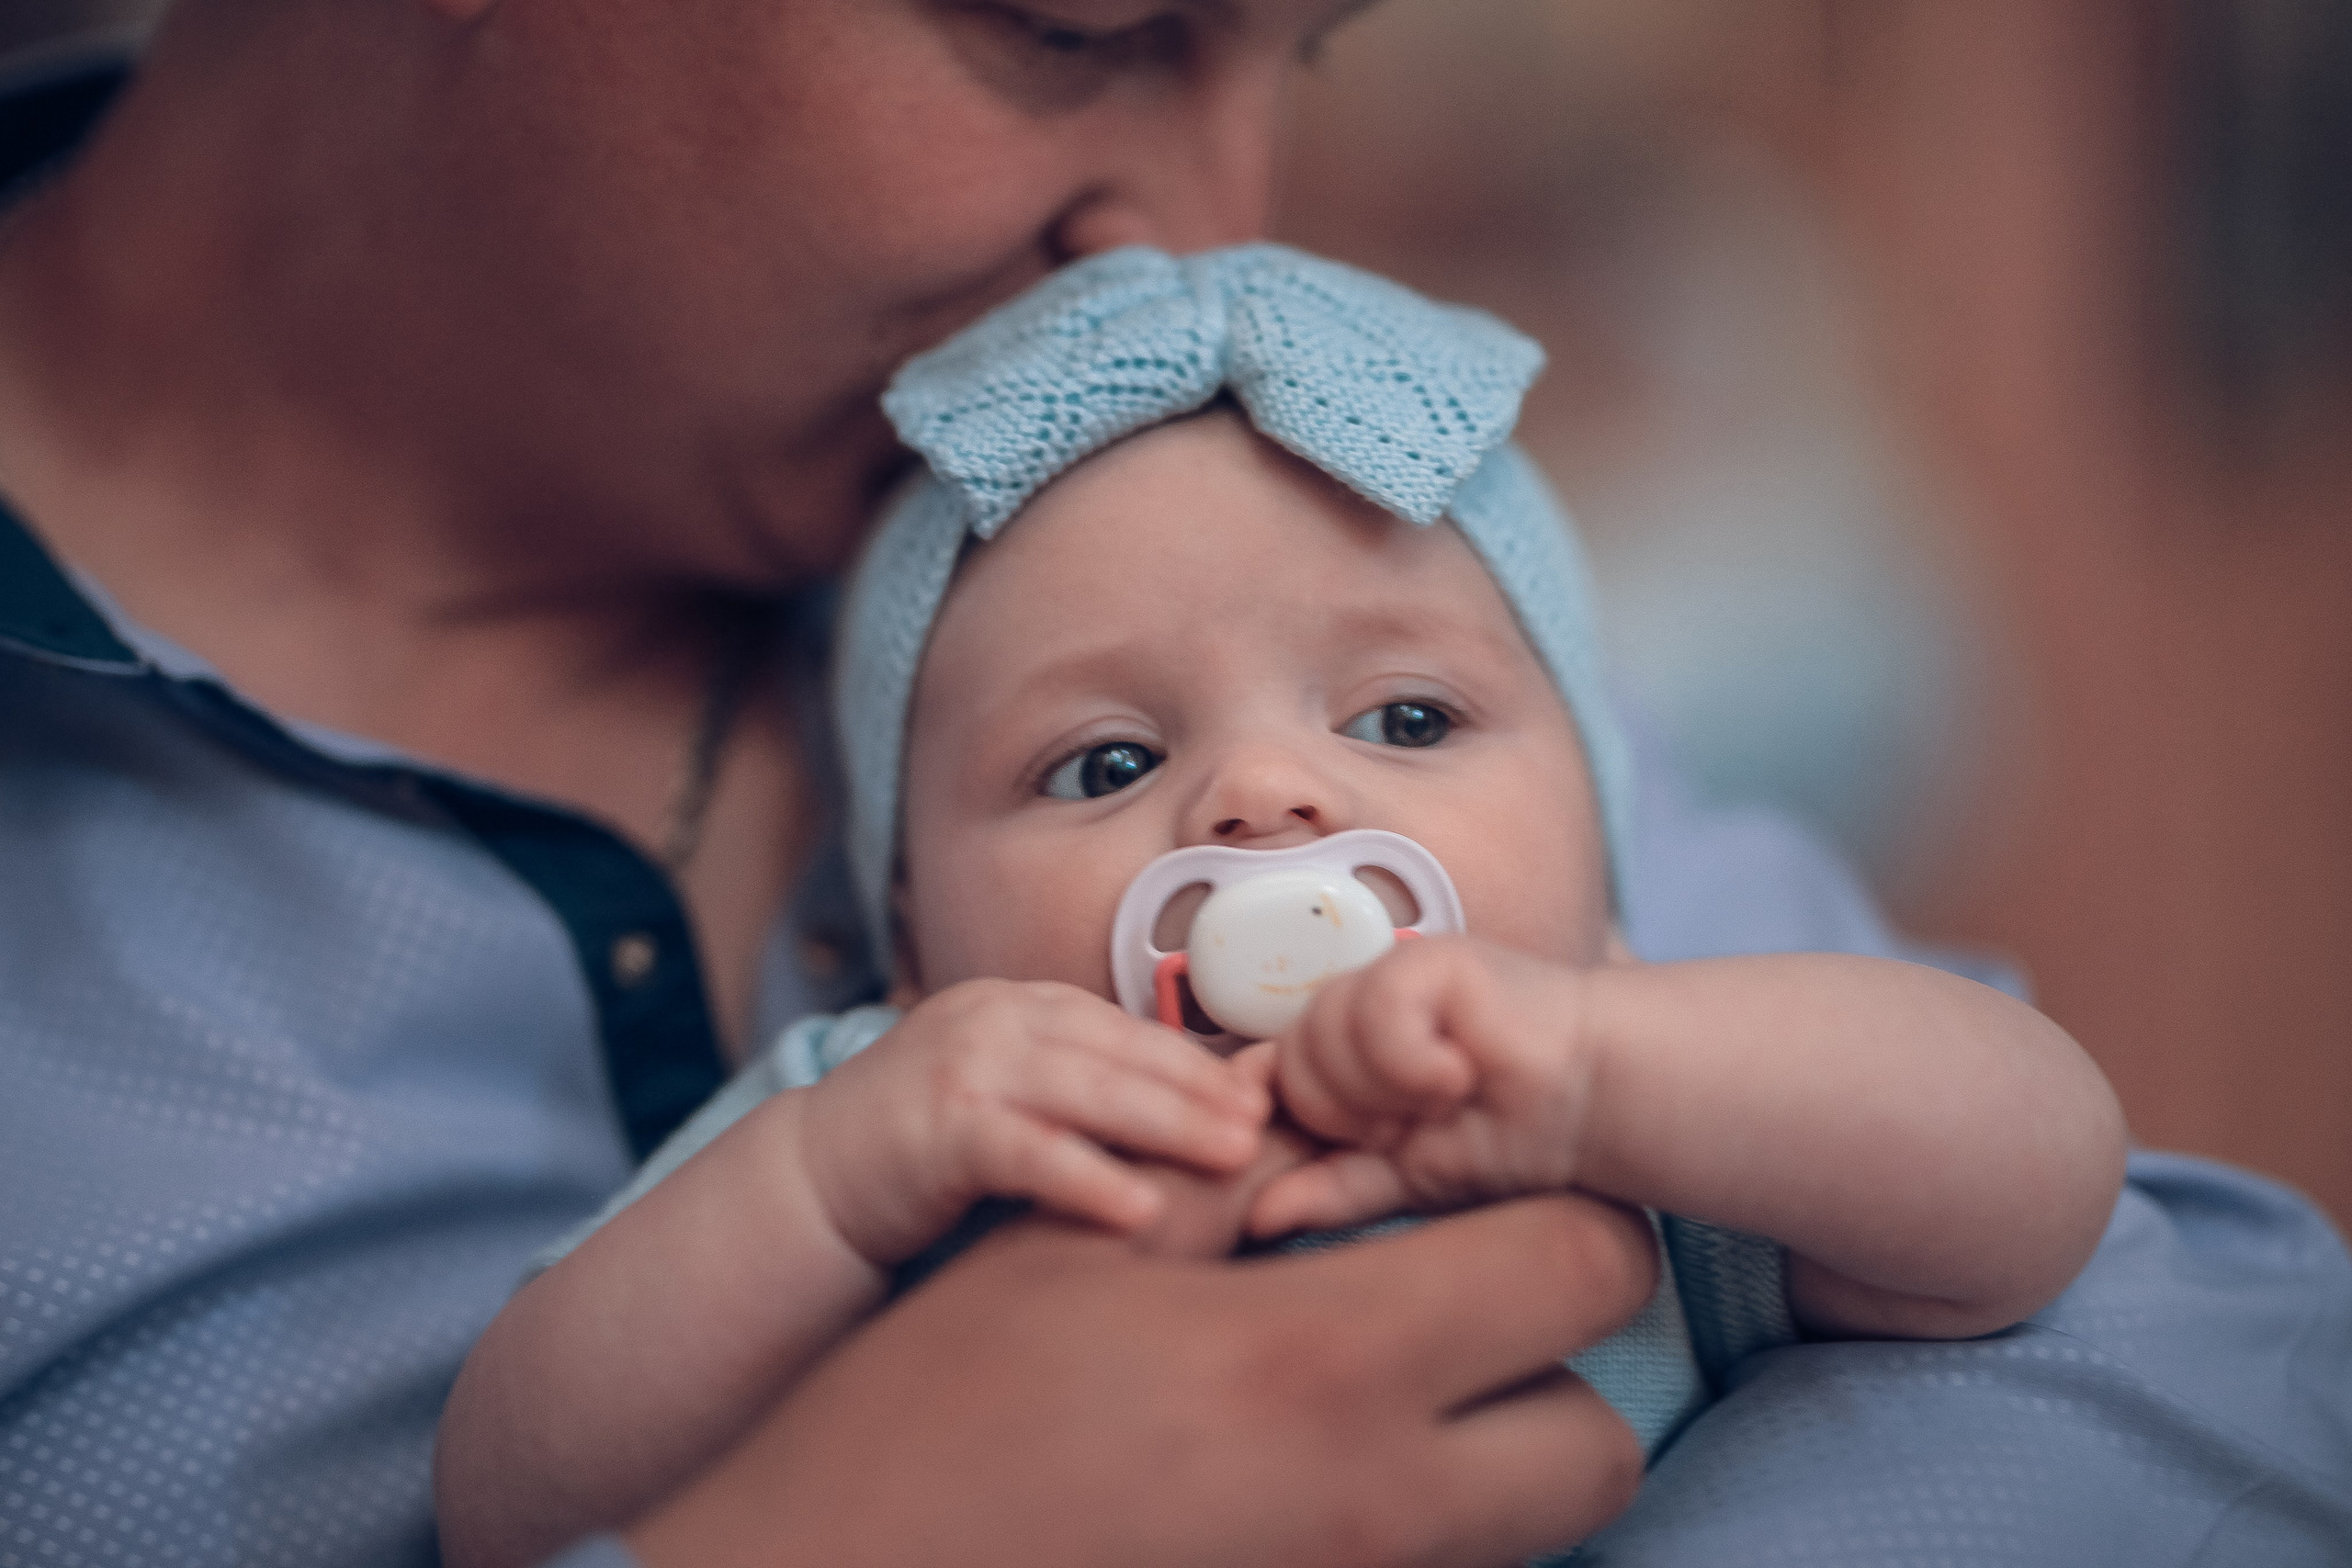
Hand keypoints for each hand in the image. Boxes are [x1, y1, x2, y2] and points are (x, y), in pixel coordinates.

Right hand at [627, 1193, 1656, 1567]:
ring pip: (1537, 1521)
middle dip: (1565, 1364)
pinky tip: (1327, 1460)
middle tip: (1469, 1303)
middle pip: (1601, 1439)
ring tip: (1396, 1378)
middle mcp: (1378, 1498)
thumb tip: (1308, 1116)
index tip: (1512, 1193)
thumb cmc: (942, 1412)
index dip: (1576, 1216)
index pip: (1580, 1273)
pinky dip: (1433, 1516)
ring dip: (1505, 1444)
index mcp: (1327, 1364)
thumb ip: (1216, 1177)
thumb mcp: (1078, 1258)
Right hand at [798, 979, 1267, 1265]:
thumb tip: (1190, 1101)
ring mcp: (963, 1068)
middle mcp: (994, 1020)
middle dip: (1201, 1087)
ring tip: (1233, 1156)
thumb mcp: (1007, 1090)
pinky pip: (1030, 1153)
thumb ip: (1077, 1084)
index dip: (1197, 1059)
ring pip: (1086, 1090)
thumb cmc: (926, 1143)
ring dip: (1167, 1124)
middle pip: (1117, 1051)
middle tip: (1268, 1122)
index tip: (1262, 1090)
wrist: (814, 1178)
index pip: (1124, 1026)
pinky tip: (1142, 1209)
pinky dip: (1089, 1178)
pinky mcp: (938, 1129)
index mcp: (1018, 1004)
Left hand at [1248, 937, 1596, 1238]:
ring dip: (1384, 1088)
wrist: (1592, 1100)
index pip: (1268, 1080)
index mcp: (1338, 1057)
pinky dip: (1412, 1059)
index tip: (1361, 1146)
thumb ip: (1333, 1189)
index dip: (1291, 1117)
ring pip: (1321, 1034)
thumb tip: (1254, 1217)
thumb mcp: (1406, 1178)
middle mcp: (1353, 1010)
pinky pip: (1373, 1010)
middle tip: (1417, 1125)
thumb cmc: (1508, 1137)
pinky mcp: (1427, 960)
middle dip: (1348, 1114)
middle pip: (1287, 1063)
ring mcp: (1387, 978)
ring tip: (1448, 1097)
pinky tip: (1461, 1072)